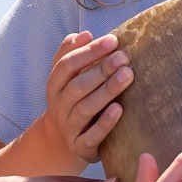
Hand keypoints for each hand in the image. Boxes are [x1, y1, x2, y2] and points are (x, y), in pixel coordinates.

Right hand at [27, 30, 132, 167]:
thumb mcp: (65, 79)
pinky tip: (119, 109)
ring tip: (127, 75)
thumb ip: (71, 54)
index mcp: (54, 85)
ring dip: (106, 91)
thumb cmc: (71, 101)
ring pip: (85, 108)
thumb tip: (84, 34)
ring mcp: (69, 127)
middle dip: (101, 69)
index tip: (113, 40)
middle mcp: (59, 106)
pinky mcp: (81, 147)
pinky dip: (105, 123)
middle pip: (77, 85)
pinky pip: (92, 136)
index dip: (89, 51)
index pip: (67, 65)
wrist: (59, 144)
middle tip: (124, 57)